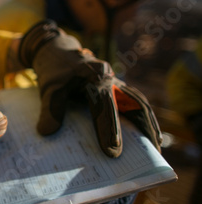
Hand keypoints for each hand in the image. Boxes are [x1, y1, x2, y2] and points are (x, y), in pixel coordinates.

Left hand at [18, 20, 162, 157]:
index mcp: (94, 75)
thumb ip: (50, 109)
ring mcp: (115, 81)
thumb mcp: (49, 88)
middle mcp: (110, 77)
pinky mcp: (115, 87)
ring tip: (157, 146)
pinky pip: (133, 102)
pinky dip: (141, 116)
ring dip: (148, 122)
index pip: (104, 105)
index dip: (108, 128)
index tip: (112, 150)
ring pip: (138, 102)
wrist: (57, 50)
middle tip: (152, 152)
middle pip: (132, 103)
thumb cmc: (54, 70)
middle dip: (143, 127)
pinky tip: (148, 133)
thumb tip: (46, 133)